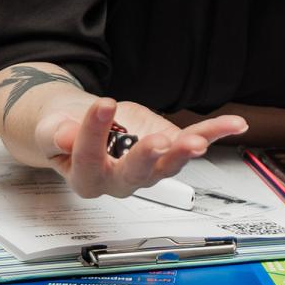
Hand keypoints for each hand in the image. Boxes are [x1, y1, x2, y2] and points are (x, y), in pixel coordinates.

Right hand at [38, 97, 247, 198]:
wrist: (79, 123)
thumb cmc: (63, 129)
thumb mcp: (49, 129)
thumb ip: (57, 135)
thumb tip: (68, 136)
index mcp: (86, 178)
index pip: (89, 160)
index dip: (94, 134)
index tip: (103, 104)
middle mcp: (120, 180)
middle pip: (135, 174)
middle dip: (148, 157)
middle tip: (159, 142)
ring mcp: (149, 168)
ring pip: (169, 164)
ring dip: (188, 150)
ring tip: (202, 141)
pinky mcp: (169, 149)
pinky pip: (192, 142)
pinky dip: (214, 132)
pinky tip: (235, 124)